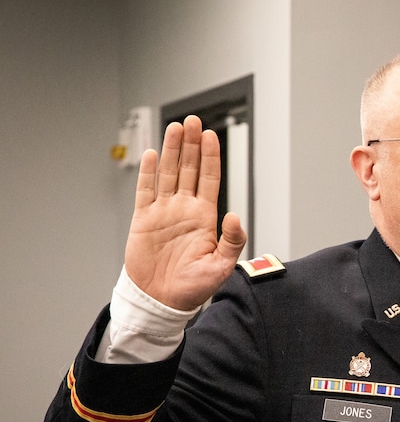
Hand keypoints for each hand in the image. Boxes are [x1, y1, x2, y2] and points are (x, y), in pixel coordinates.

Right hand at [124, 115, 247, 309]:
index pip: (209, 179)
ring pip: (167, 173)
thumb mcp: (221, 266)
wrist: (162, 300)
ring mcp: (163, 212)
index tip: (211, 135)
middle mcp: (184, 209)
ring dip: (171, 150)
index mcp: (205, 217)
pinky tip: (150, 153)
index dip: (210, 157)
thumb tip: (234, 216)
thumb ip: (232, 241)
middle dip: (191, 144)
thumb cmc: (193, 287)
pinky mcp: (143, 219)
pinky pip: (145, 191)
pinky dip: (146, 172)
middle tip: (193, 120)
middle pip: (188, 168)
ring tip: (176, 127)